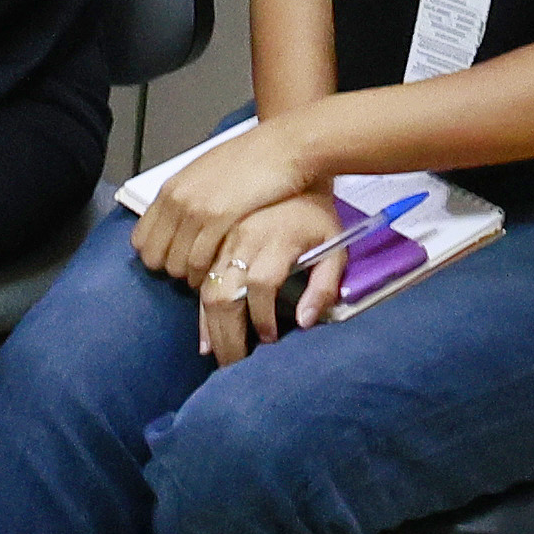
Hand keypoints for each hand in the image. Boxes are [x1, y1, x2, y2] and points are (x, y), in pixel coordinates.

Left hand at [130, 124, 308, 286]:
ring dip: (192, 276)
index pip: (141, 239)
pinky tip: (221, 272)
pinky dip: (208, 273)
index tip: (172, 261)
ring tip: (210, 277)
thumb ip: (189, 197)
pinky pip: (200, 260)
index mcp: (171, 188)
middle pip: (155, 257)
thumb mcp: (207, 174)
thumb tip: (177, 222)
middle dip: (173, 269)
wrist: (283, 146)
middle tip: (193, 272)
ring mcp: (196, 209)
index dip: (156, 256)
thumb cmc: (252, 159)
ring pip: (177, 264)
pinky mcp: (219, 218)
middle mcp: (177, 199)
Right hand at [192, 192, 349, 362]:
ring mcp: (223, 241)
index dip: (264, 317)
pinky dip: (200, 314)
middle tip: (235, 368)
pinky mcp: (211, 244)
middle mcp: (243, 239)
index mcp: (276, 238)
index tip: (272, 339)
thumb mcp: (335, 246)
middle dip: (229, 338)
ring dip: (211, 331)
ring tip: (221, 359)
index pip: (262, 285)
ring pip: (207, 291)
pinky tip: (205, 340)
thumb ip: (325, 286)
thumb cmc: (316, 214)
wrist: (289, 165)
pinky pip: (198, 283)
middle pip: (225, 295)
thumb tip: (304, 322)